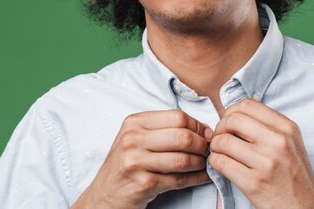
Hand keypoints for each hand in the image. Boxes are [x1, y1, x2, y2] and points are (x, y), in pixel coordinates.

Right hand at [71, 110, 212, 208]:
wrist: (104, 195)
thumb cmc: (126, 165)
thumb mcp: (137, 139)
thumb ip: (164, 130)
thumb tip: (203, 129)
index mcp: (134, 123)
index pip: (177, 117)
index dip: (197, 125)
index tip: (207, 134)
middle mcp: (132, 139)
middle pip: (182, 136)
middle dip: (202, 144)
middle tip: (209, 150)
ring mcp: (136, 162)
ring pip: (183, 158)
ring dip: (201, 162)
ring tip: (205, 164)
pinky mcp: (144, 183)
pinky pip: (179, 179)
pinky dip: (197, 178)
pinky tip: (203, 177)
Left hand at [209, 99, 313, 208]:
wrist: (304, 208)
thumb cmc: (293, 175)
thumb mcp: (290, 142)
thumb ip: (268, 126)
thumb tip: (234, 115)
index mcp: (287, 128)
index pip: (248, 105)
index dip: (231, 111)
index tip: (228, 122)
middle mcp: (278, 142)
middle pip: (233, 119)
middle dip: (220, 127)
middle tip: (220, 137)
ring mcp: (266, 163)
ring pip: (223, 141)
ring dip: (215, 146)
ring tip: (220, 152)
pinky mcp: (254, 183)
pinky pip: (221, 163)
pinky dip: (215, 161)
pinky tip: (221, 164)